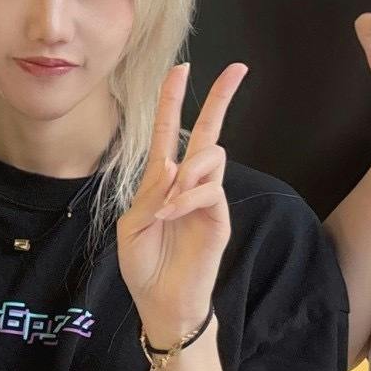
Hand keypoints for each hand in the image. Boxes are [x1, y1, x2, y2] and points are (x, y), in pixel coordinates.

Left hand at [116, 62, 245, 343]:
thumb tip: (173, 168)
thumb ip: (149, 194)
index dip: (172, 100)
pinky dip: (189, 197)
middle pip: (207, 131)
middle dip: (220, 98)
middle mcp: (187, 183)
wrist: (162, 302)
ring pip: (210, 158)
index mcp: (161, 181)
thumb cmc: (143, 266)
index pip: (168, 131)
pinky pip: (209, 191)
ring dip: (187, 172)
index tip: (181, 68)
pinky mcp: (219, 217)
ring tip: (169, 203)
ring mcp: (206, 199)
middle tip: (238, 68)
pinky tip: (173, 213)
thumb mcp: (132, 226)